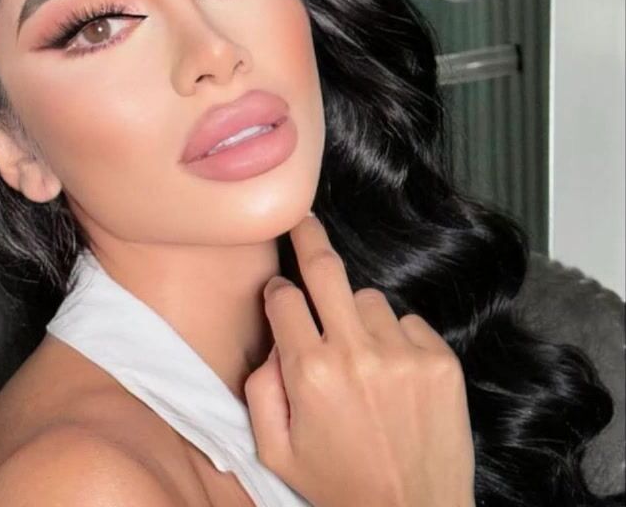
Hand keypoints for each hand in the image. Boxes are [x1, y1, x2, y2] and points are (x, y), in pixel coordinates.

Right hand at [244, 214, 475, 506]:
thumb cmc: (339, 484)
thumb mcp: (274, 449)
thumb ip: (259, 388)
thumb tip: (273, 341)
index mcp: (309, 373)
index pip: (283, 300)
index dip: (277, 294)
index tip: (280, 296)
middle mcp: (355, 354)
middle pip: (326, 270)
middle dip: (309, 238)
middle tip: (304, 218)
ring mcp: (403, 354)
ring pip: (368, 300)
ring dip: (356, 317)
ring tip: (361, 361)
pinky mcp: (439, 361)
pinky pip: (408, 321)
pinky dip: (396, 337)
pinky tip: (392, 373)